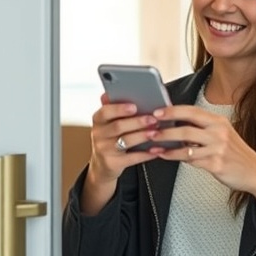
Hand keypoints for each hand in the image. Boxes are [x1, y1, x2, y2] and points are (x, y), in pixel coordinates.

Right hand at [80, 93, 161, 214]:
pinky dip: (145, 154)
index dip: (119, 108)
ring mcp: (104, 150)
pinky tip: (156, 149)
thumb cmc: (110, 138)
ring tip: (156, 132)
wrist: (103, 164)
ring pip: (125, 141)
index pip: (105, 111)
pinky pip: (131, 158)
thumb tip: (116, 91)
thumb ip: (114, 108)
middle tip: (153, 118)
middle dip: (137, 122)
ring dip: (142, 136)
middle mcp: (98, 134)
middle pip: (118, 126)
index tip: (134, 106)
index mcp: (98, 120)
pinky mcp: (113, 163)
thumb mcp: (108, 122)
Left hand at [150, 105, 255, 219]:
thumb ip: (203, 129)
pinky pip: (190, 160)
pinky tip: (165, 156)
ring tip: (153, 145)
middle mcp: (219, 132)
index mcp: (218, 122)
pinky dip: (175, 158)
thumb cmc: (234, 153)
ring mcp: (218, 149)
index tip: (157, 111)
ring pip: (186, 145)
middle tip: (149, 129)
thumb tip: (176, 123)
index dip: (173, 110)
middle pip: (186, 127)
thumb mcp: (222, 135)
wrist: (255, 172)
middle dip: (165, 128)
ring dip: (166, 145)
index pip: (192, 111)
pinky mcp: (216, 164)